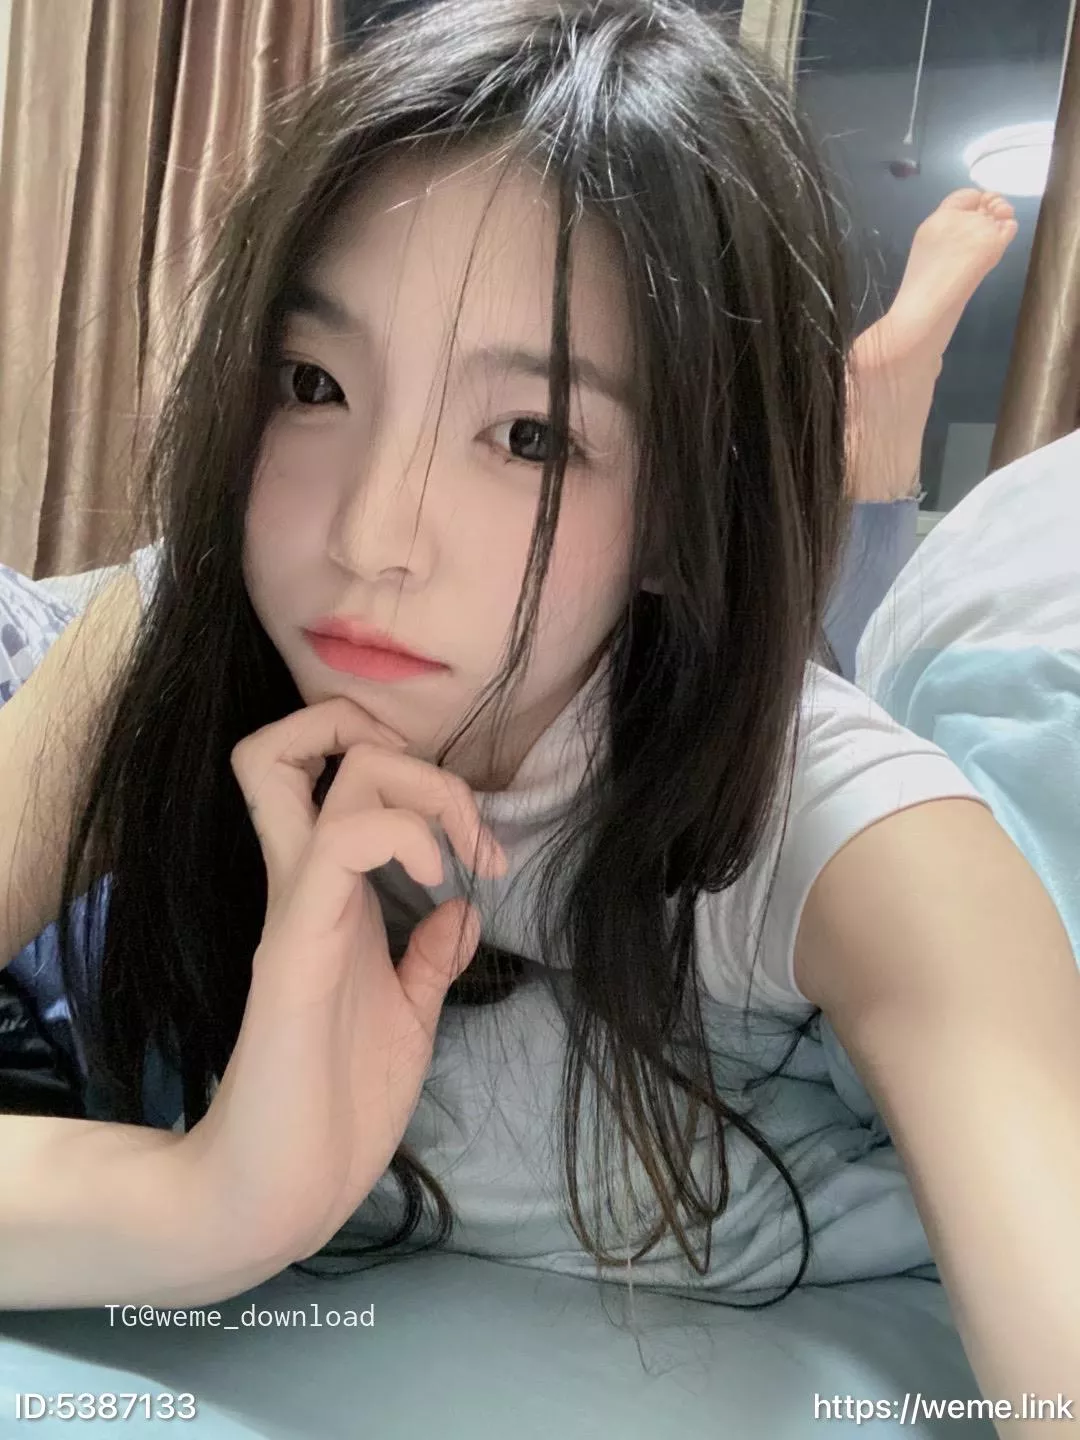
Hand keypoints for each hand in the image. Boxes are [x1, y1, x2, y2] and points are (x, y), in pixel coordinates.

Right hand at [180, 696, 506, 1266]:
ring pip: (340, 771)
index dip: (404, 766)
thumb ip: (427, 959)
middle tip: (469, 825)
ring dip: (423, 784)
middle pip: (315, 738)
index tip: (474, 837)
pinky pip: (346, 840)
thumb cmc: (341, 1106)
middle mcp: (307, 881)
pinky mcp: (298, 942)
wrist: (286, 1189)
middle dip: (405, 745)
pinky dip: (404, 832)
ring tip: (459, 852)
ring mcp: (300, 905)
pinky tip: (436, 881)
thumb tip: (460, 910)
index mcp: (331, 894)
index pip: (325, 772)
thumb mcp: (407, 1016)